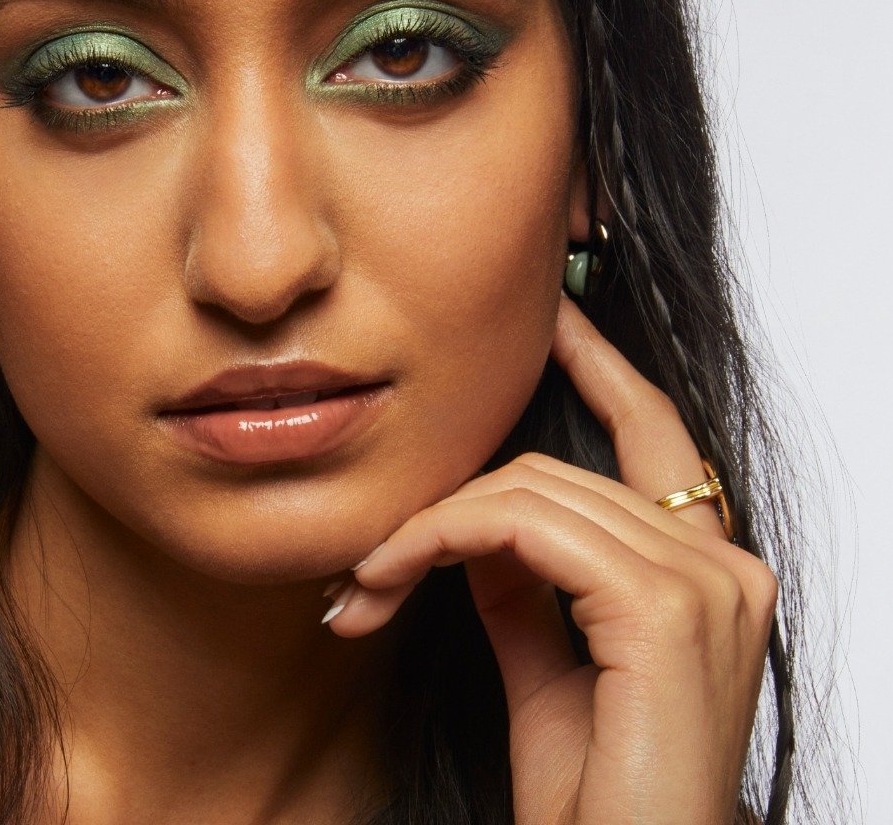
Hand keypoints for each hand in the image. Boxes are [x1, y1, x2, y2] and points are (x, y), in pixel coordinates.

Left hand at [324, 294, 777, 824]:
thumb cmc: (600, 803)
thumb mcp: (553, 672)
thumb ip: (531, 591)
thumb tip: (486, 530)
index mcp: (713, 575)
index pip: (651, 434)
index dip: (599, 364)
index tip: (548, 318)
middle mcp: (728, 568)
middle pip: (556, 470)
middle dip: (445, 504)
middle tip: (368, 558)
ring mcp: (707, 586)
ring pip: (527, 493)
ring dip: (426, 528)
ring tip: (366, 582)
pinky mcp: (665, 611)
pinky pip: (522, 528)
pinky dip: (440, 539)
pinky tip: (390, 576)